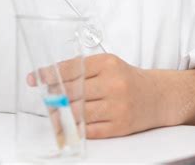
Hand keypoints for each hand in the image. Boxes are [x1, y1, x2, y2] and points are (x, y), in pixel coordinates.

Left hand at [28, 53, 168, 138]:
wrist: (158, 96)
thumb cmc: (128, 79)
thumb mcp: (109, 65)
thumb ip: (84, 69)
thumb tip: (54, 78)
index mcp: (108, 63)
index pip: (72, 68)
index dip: (51, 74)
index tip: (36, 77)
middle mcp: (113, 83)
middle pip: (74, 92)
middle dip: (54, 96)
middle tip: (44, 98)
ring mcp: (117, 106)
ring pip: (80, 113)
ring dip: (62, 115)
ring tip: (53, 114)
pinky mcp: (120, 126)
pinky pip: (91, 130)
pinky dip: (76, 129)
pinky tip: (67, 127)